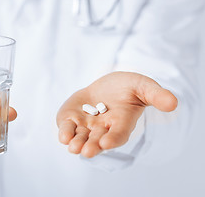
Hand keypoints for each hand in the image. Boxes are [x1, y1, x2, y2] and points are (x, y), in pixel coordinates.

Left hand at [56, 72, 176, 157]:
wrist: (106, 86)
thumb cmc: (127, 87)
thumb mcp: (142, 86)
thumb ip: (155, 94)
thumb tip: (173, 103)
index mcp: (121, 123)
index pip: (118, 134)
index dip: (113, 138)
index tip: (106, 142)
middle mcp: (102, 129)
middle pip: (97, 140)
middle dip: (92, 146)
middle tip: (87, 151)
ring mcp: (85, 126)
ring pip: (80, 137)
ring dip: (76, 143)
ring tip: (73, 147)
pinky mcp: (71, 120)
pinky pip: (67, 128)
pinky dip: (65, 131)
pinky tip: (63, 135)